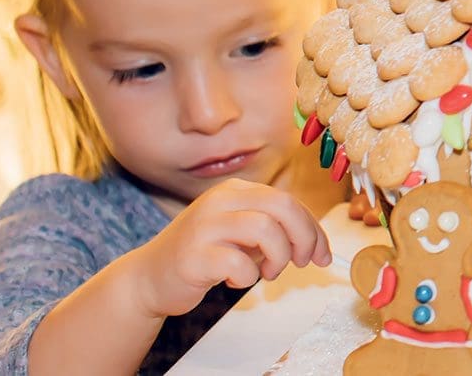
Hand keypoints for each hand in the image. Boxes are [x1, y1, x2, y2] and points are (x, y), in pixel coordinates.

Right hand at [124, 179, 329, 317]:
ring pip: (265, 230)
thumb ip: (272, 229)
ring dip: (277, 257)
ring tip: (266, 273)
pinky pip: (239, 263)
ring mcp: (204, 226)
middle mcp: (219, 201)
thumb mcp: (239, 233)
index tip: (323, 255)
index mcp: (234, 190)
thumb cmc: (203, 256)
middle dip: (304, 237)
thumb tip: (316, 244)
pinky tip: (234, 281)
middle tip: (304, 263)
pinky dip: (247, 277)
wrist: (148, 279)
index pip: (288, 201)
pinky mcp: (193, 255)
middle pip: (282, 207)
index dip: (313, 229)